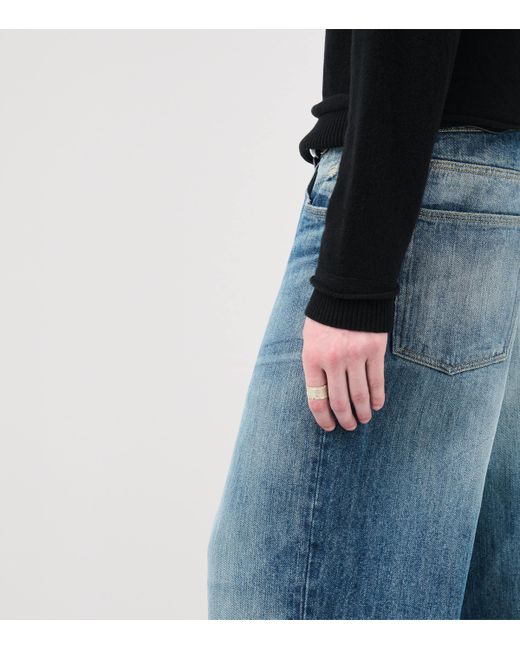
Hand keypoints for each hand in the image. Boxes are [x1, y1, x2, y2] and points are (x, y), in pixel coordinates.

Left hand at [301, 316, 387, 430]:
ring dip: (363, 411)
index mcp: (312, 358)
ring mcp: (355, 355)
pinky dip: (378, 397)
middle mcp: (333, 360)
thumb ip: (314, 365)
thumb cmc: (325, 317)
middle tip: (349, 426)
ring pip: (360, 394)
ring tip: (364, 419)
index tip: (329, 426)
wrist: (348, 291)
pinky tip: (378, 405)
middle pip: (340, 401)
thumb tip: (321, 393)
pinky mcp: (374, 350)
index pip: (316, 398)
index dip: (323, 418)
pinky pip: (377, 380)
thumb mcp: (310, 339)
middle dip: (345, 419)